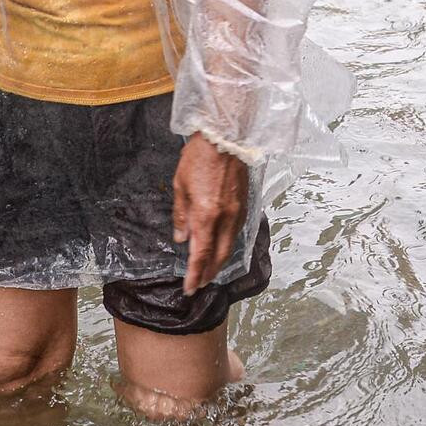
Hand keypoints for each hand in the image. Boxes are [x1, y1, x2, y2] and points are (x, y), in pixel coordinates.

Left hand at [171, 136, 249, 295]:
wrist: (225, 137)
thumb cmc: (199, 157)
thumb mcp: (180, 186)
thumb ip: (181, 215)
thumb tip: (181, 238)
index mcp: (206, 215)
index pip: (200, 254)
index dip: (195, 274)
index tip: (189, 288)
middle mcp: (225, 218)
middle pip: (219, 256)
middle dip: (209, 273)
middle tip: (199, 284)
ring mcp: (238, 212)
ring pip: (230, 245)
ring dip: (219, 261)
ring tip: (209, 270)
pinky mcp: (245, 204)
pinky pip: (236, 232)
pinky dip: (227, 244)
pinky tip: (221, 246)